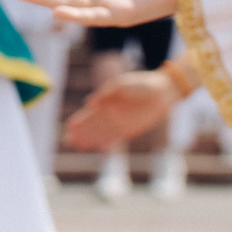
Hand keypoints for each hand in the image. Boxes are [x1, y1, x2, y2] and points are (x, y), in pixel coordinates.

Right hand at [64, 69, 181, 150]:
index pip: (90, 113)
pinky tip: (98, 147)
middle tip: (68, 141)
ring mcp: (121, 122)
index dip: (80, 121)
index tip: (69, 127)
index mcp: (107, 102)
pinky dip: (108, 142)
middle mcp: (112, 114)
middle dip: (81, 133)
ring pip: (102, 133)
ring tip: (78, 146)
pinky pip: (117, 137)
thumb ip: (106, 94)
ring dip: (91, 139)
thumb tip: (89, 102)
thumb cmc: (142, 84)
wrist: (163, 91)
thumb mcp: (122, 85)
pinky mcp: (132, 128)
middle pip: (93, 126)